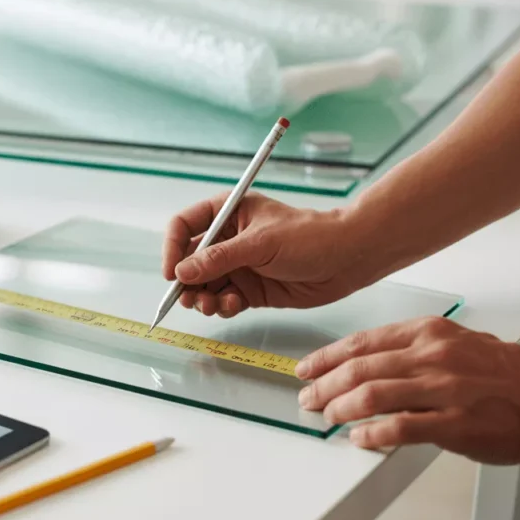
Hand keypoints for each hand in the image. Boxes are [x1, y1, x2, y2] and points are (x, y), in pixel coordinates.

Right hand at [162, 192, 369, 317]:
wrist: (347, 260)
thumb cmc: (310, 237)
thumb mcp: (260, 243)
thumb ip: (219, 258)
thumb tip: (183, 271)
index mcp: (227, 213)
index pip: (184, 226)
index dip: (172, 248)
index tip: (172, 272)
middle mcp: (228, 239)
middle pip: (189, 261)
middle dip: (186, 281)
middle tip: (190, 298)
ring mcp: (238, 265)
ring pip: (204, 285)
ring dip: (202, 297)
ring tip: (212, 305)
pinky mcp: (250, 289)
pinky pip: (223, 300)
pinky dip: (222, 306)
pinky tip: (234, 304)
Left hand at [296, 316, 519, 464]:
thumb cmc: (499, 373)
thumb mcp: (451, 342)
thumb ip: (406, 350)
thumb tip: (360, 364)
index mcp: (426, 332)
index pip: (360, 342)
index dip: (325, 357)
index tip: (306, 368)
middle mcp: (432, 356)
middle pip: (358, 369)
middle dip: (324, 386)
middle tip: (307, 398)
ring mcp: (443, 389)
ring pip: (371, 395)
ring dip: (340, 408)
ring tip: (328, 417)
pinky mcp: (455, 423)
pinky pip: (400, 428)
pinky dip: (371, 434)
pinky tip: (359, 438)